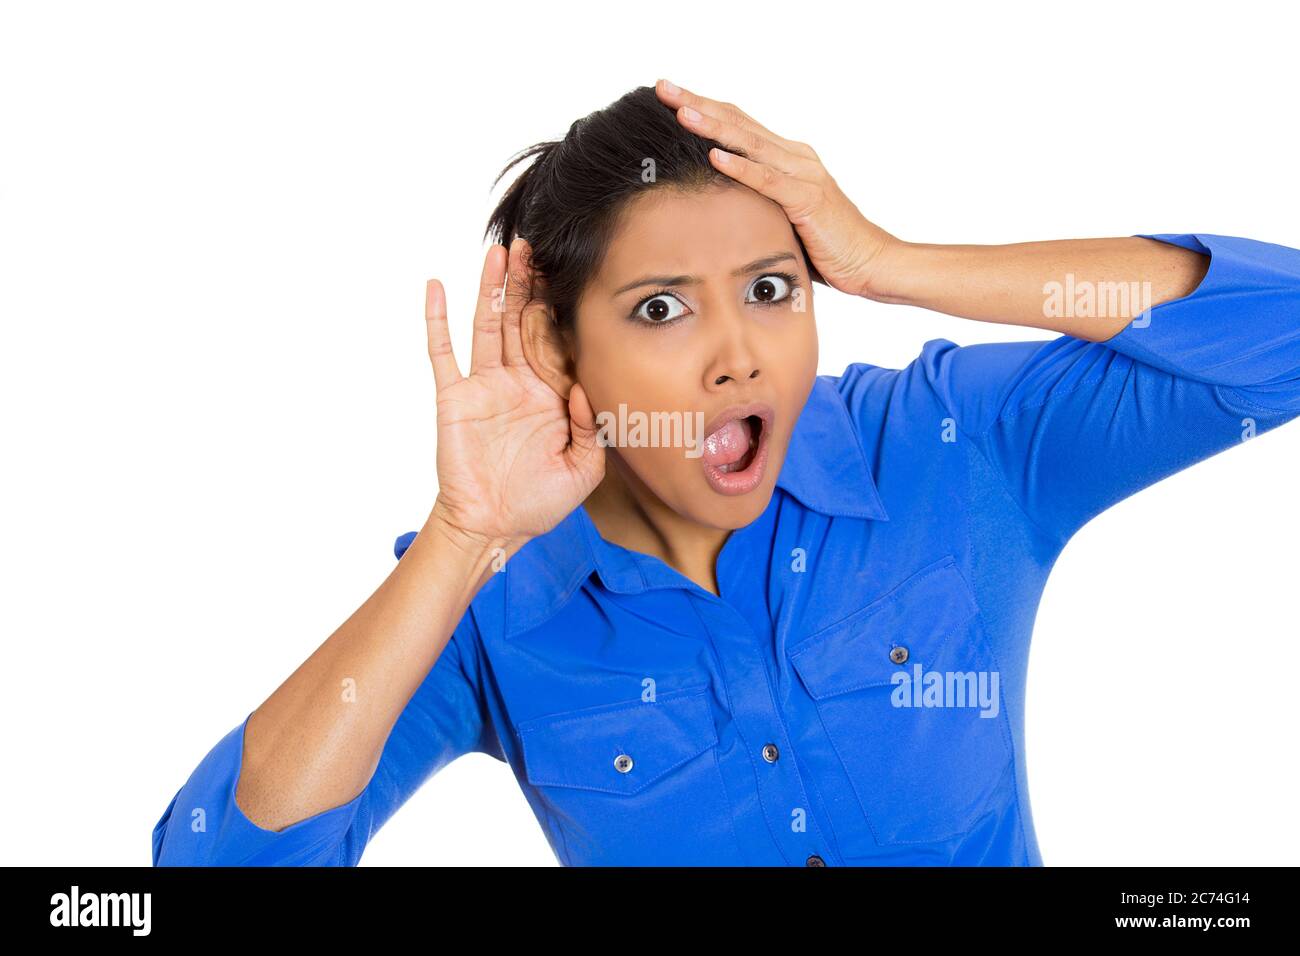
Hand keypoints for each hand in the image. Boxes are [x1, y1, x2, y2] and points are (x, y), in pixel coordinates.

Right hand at [423, 239, 604, 547]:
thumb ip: (590, 428)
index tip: (568, 270)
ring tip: (500, 251)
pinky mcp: (454, 397)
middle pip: (522, 320)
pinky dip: (437, 319)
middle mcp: (518, 382)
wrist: (493, 526)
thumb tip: (583, 386)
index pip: (556, 340)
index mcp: (550, 394)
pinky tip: (437, 287)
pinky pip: (443, 353)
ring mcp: (484, 386)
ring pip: (488, 324)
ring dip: (493, 287)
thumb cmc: (539, 502)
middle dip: (528, 282)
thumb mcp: (584, 469)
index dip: (559, 307)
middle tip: (532, 243)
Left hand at [655, 78, 900, 299]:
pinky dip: (741, 167)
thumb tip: (716, 202)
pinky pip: (769, 181)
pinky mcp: (808, 200)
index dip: (705, 106)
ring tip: (681, 112)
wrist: (870, 262)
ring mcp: (804, 175)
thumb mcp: (781, 216)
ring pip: (751, 143)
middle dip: (699, 104)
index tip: (669, 94)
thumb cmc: (826, 245)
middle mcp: (795, 156)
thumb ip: (756, 200)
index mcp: (787, 156)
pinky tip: (714, 156)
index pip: (739, 123)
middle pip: (739, 122)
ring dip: (713, 127)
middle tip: (664, 87)